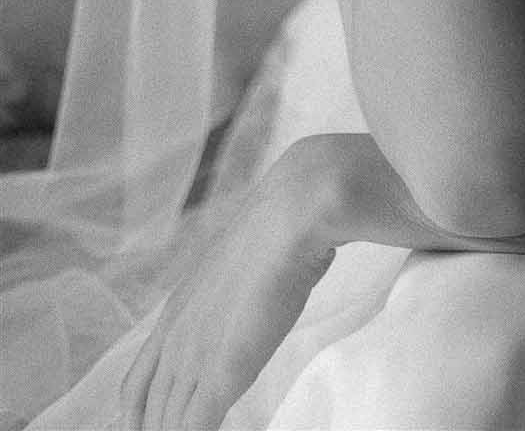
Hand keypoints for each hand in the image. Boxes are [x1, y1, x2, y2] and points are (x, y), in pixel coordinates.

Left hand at [120, 143, 338, 430]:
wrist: (291, 213)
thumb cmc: (280, 229)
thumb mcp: (241, 265)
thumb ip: (233, 293)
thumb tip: (254, 295)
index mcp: (176, 314)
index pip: (137, 385)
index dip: (136, 417)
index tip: (145, 430)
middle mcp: (175, 337)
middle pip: (144, 411)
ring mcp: (194, 355)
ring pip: (165, 422)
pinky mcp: (221, 371)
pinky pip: (193, 429)